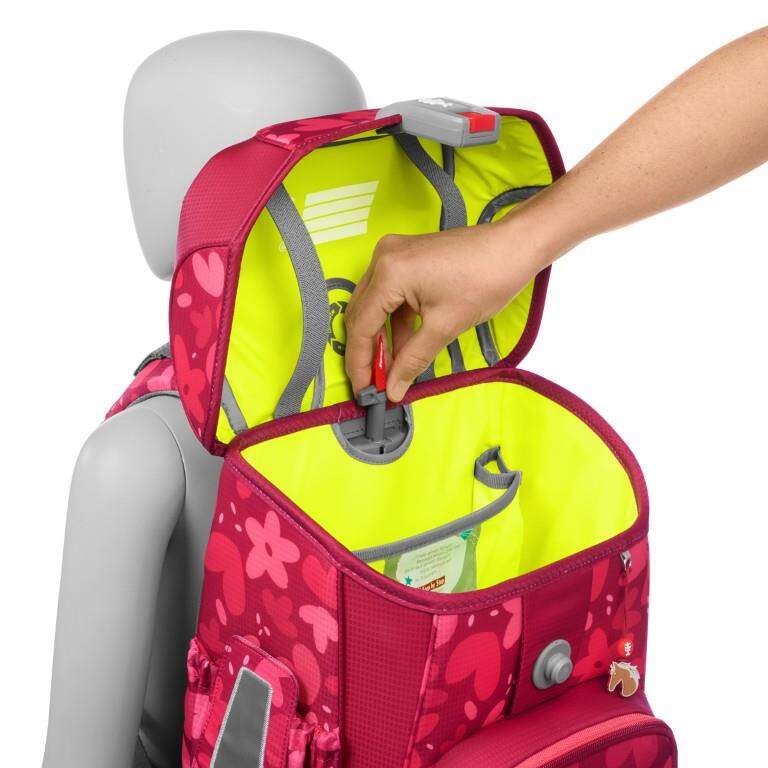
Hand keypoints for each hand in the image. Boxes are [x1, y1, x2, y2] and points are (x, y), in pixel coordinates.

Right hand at [344, 208, 551, 401]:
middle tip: (374, 383)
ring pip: (374, 307)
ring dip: (382, 339)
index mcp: (389, 273)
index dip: (360, 363)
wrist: (514, 248)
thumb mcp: (445, 326)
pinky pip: (389, 296)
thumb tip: (394, 387)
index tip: (364, 389)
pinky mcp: (406, 258)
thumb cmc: (487, 277)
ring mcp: (394, 256)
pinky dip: (395, 322)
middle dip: (368, 352)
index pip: (361, 326)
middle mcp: (383, 258)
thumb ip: (413, 360)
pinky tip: (403, 347)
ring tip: (390, 370)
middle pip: (362, 315)